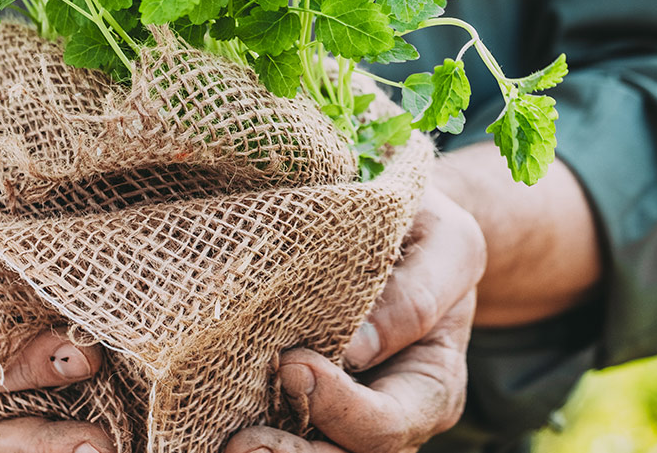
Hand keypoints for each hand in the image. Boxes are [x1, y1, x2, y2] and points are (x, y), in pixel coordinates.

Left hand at [225, 189, 485, 452]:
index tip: (292, 365)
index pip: (388, 421)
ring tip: (227, 445)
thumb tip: (355, 351)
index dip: (341, 407)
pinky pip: (281, 429)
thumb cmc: (426, 230)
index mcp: (431, 384)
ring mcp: (344, 416)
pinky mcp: (302, 401)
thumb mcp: (445, 245)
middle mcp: (391, 415)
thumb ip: (416, 296)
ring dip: (268, 452)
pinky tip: (211, 428)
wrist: (401, 227)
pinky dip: (247, 428)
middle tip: (243, 443)